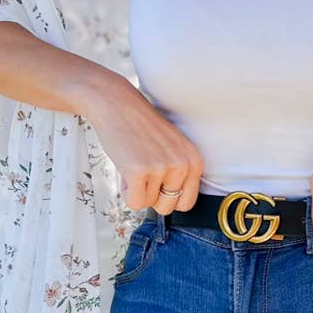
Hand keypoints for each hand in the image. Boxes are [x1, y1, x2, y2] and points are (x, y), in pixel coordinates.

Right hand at [88, 72, 202, 214]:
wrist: (118, 105)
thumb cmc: (142, 127)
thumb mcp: (173, 148)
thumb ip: (179, 173)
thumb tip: (173, 204)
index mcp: (194, 161)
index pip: (187, 202)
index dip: (168, 197)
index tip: (158, 183)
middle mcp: (182, 165)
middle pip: (168, 207)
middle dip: (152, 197)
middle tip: (144, 173)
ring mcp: (161, 168)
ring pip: (149, 204)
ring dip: (137, 190)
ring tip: (134, 164)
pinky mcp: (139, 171)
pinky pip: (134, 203)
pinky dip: (126, 192)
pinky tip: (126, 170)